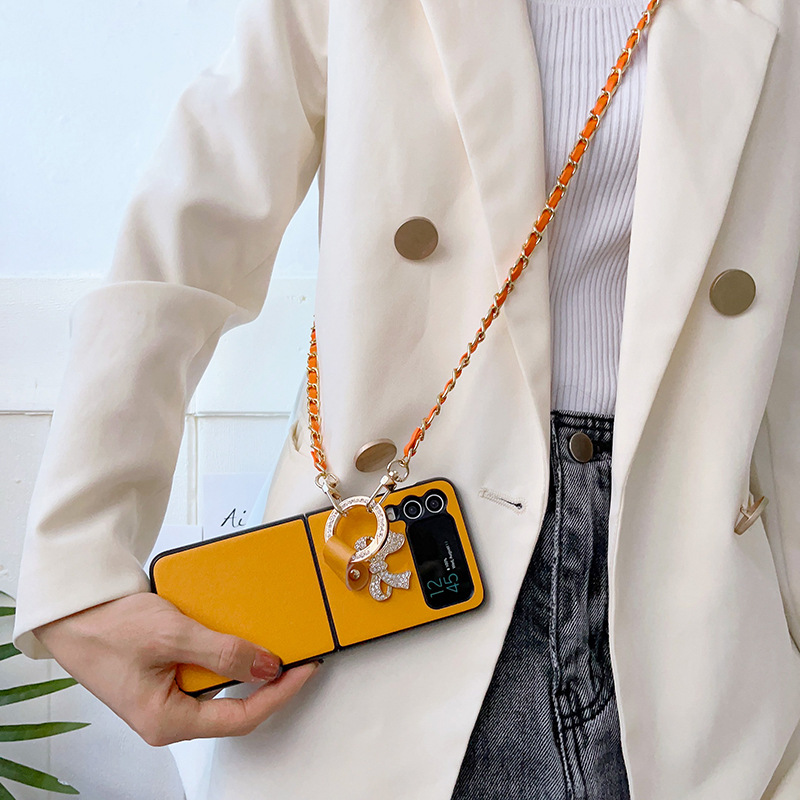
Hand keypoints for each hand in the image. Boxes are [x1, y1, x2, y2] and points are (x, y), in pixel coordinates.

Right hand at [33, 592, 319, 745]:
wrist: (73, 611)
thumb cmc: (107, 628)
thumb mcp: (172, 636)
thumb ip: (223, 653)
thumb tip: (268, 667)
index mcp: (167, 721)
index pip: (241, 719)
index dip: (279, 694)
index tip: (304, 668)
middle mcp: (169, 716)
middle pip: (235, 706)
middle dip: (268, 681)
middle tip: (295, 653)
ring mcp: (168, 696)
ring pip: (222, 685)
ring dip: (245, 663)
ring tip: (270, 639)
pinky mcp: (167, 676)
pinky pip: (206, 668)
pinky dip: (225, 651)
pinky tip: (235, 632)